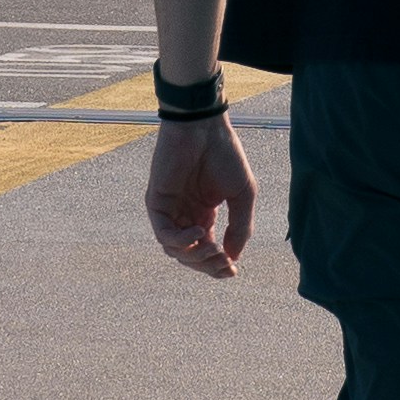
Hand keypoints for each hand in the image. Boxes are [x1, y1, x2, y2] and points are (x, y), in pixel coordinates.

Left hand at [145, 115, 257, 279]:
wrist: (205, 128)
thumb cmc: (224, 155)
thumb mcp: (242, 195)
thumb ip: (240, 227)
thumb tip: (234, 257)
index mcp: (204, 214)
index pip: (206, 250)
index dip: (218, 265)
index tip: (233, 271)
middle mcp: (185, 215)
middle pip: (190, 256)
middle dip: (207, 265)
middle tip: (224, 263)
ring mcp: (170, 210)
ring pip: (175, 250)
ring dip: (195, 256)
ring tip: (213, 247)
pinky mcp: (157, 203)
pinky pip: (164, 233)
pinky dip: (181, 240)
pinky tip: (199, 232)